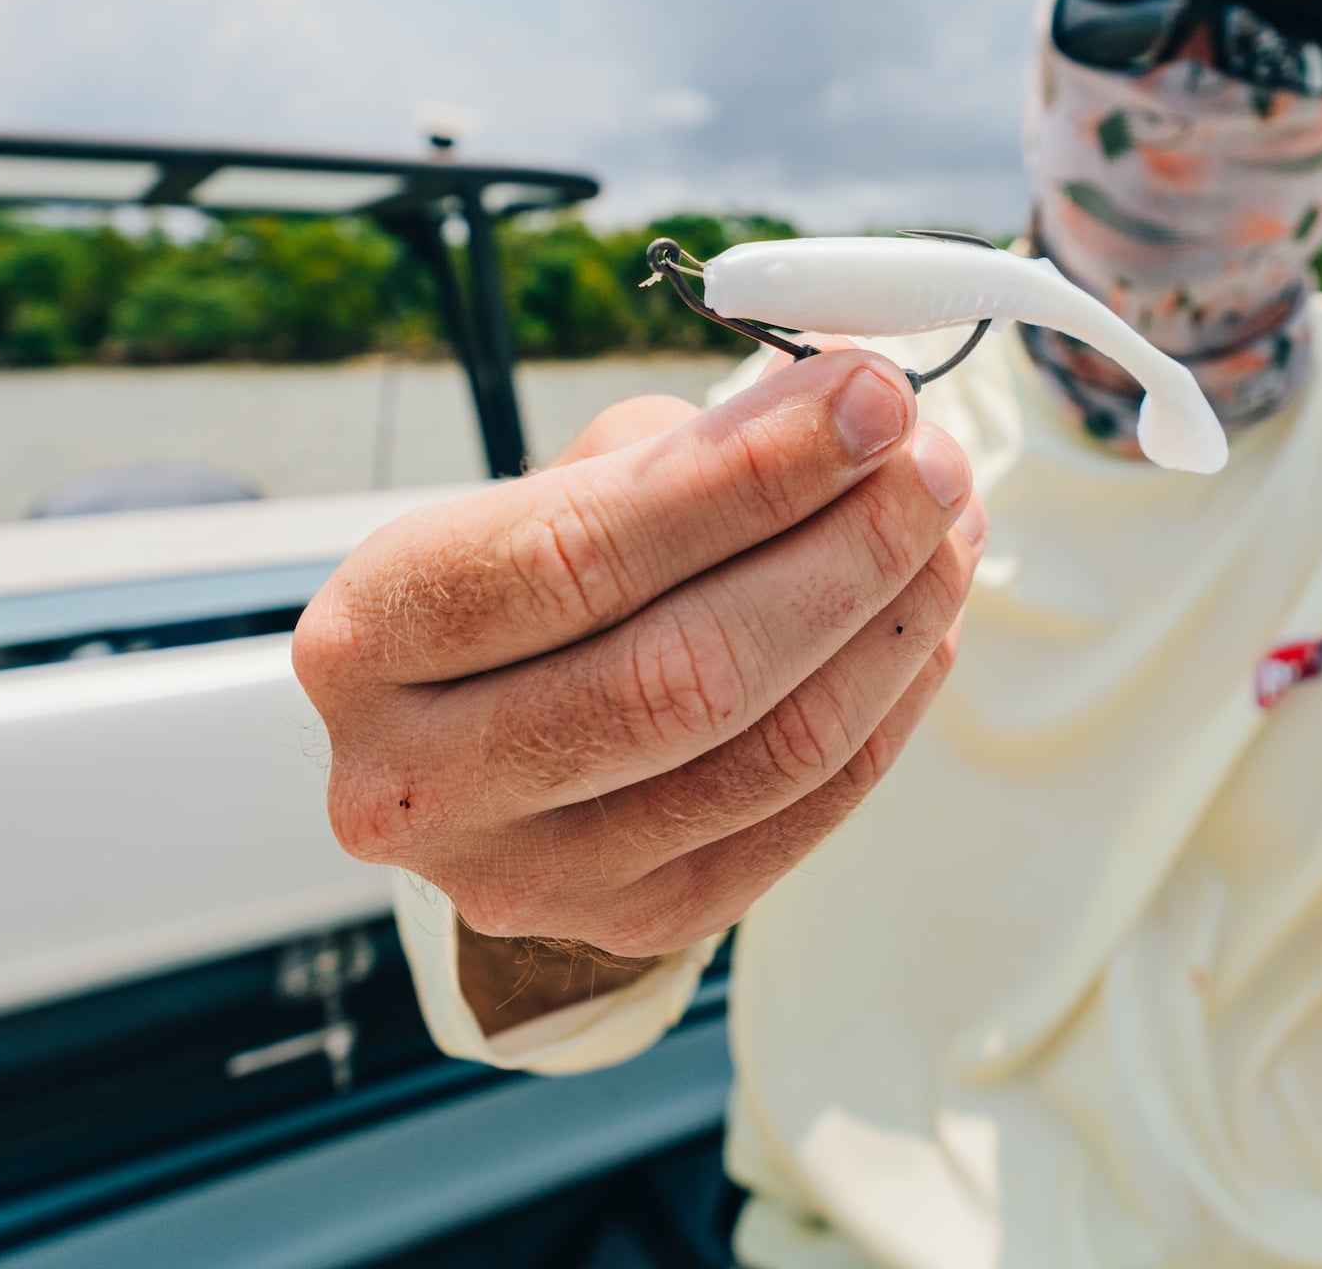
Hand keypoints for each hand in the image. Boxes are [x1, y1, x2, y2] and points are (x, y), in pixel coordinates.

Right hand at [294, 351, 981, 1033]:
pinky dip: (889, 708)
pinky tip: (928, 623)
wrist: (475, 747)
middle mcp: (419, 779)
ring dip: (891, 626)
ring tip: (951, 529)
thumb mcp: (557, 485)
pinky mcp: (631, 926)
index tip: (868, 394)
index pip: (577, 554)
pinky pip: (799, 817)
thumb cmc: (527, 584)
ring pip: (763, 755)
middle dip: (843, 549)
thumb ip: (689, 448)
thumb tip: (856, 408)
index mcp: (370, 634)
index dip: (747, 474)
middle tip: (933, 461)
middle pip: (682, 675)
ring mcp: (524, 876)